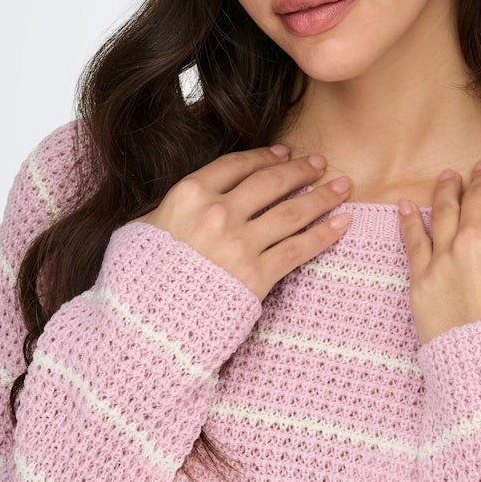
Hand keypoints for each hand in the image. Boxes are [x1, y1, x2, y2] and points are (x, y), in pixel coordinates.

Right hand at [133, 145, 351, 301]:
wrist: (143, 328)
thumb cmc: (137, 282)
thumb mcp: (143, 231)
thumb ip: (173, 211)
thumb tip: (191, 202)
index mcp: (188, 195)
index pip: (236, 165)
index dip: (265, 157)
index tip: (285, 153)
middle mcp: (217, 213)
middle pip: (270, 183)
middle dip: (301, 170)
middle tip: (321, 163)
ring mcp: (239, 244)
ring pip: (292, 212)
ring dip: (322, 196)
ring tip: (343, 187)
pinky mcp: (256, 275)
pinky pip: (299, 248)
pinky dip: (324, 233)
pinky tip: (342, 223)